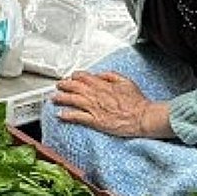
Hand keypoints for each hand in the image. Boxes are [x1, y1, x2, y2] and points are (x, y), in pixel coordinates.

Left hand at [52, 71, 168, 138]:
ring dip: (61, 98)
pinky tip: (60, 114)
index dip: (74, 76)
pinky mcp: (95, 120)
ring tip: (54, 98)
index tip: (71, 77)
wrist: (142, 117)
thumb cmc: (137, 102)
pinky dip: (67, 115)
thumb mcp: (125, 81)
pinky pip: (77, 116)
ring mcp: (94, 108)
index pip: (83, 77)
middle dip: (64, 85)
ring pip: (72, 100)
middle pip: (74, 87)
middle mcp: (96, 95)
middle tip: (58, 85)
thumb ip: (111, 76)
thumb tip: (99, 74)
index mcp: (103, 84)